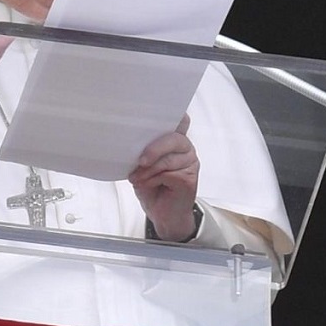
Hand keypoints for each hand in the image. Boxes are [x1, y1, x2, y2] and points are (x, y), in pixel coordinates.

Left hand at [129, 114, 199, 240]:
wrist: (162, 213)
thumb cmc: (152, 187)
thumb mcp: (142, 167)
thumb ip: (143, 153)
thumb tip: (134, 147)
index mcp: (173, 140)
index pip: (179, 121)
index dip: (174, 115)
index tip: (160, 112)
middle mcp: (185, 148)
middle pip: (173, 138)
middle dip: (154, 149)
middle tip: (140, 161)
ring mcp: (191, 162)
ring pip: (167, 160)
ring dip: (149, 171)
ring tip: (138, 178)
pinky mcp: (190, 177)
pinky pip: (169, 174)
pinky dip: (154, 180)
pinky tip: (150, 185)